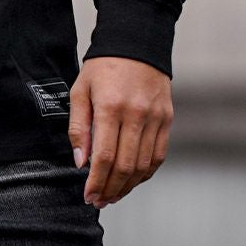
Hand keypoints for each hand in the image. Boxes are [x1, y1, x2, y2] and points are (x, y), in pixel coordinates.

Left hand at [67, 56, 173, 207]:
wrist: (136, 44)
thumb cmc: (103, 68)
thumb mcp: (80, 90)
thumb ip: (78, 127)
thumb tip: (80, 162)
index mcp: (111, 107)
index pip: (104, 156)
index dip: (96, 181)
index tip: (88, 196)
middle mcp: (136, 114)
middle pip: (125, 166)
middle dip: (111, 189)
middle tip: (99, 201)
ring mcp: (155, 118)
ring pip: (144, 165)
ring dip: (128, 186)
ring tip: (113, 195)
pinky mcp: (167, 119)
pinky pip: (158, 156)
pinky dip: (145, 173)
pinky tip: (132, 180)